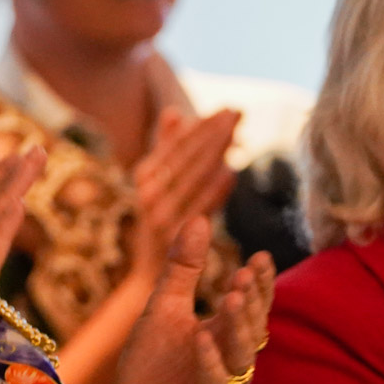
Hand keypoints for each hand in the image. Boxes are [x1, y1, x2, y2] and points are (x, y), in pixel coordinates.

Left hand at [104, 217, 272, 383]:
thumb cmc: (153, 369)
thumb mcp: (163, 310)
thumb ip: (183, 269)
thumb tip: (199, 218)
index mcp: (221, 336)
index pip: (250, 306)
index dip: (259, 283)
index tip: (261, 255)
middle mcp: (228, 362)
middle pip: (251, 330)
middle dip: (253, 301)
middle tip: (249, 271)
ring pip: (238, 358)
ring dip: (237, 328)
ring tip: (232, 297)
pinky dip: (209, 365)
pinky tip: (202, 340)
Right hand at [127, 109, 238, 276]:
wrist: (148, 274)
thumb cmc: (159, 222)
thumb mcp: (157, 183)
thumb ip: (166, 148)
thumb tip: (173, 112)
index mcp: (144, 176)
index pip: (177, 144)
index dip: (202, 126)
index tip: (226, 109)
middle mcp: (148, 193)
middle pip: (187, 157)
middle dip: (213, 132)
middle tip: (238, 112)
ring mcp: (158, 214)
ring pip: (193, 177)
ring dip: (215, 152)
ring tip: (237, 132)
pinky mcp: (171, 236)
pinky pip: (197, 207)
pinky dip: (213, 189)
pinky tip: (230, 172)